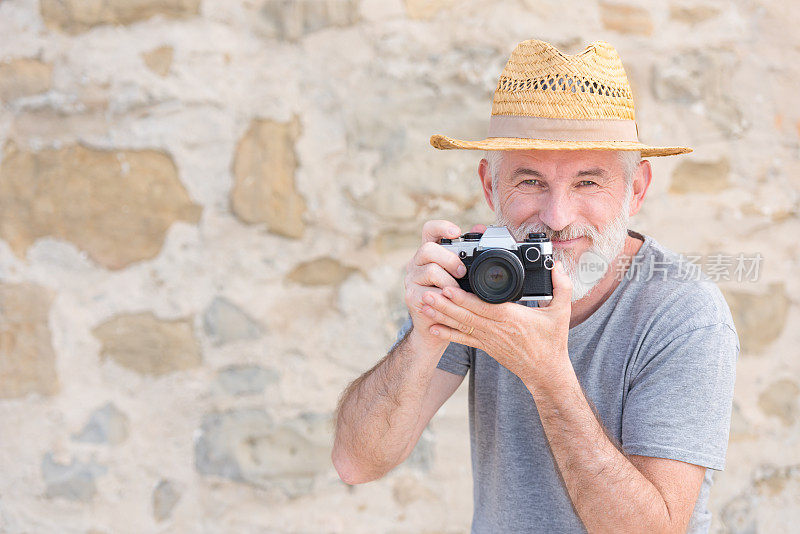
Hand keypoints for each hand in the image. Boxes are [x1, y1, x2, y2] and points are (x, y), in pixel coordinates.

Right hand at [404, 221, 487, 350]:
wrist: (438, 328)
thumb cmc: (453, 298)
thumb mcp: (463, 274)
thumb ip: (468, 253)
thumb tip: (480, 229)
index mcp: (429, 254)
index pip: (429, 230)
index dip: (441, 227)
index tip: (456, 232)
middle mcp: (416, 263)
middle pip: (428, 249)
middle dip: (450, 259)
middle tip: (463, 272)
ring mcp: (411, 280)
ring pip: (430, 270)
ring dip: (449, 281)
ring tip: (458, 291)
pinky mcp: (411, 296)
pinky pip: (429, 292)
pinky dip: (444, 297)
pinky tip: (450, 302)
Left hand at [419, 260, 572, 386]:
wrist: (545, 373)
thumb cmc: (553, 342)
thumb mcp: (562, 313)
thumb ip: (562, 287)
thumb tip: (558, 266)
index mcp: (512, 318)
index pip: (483, 306)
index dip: (464, 298)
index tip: (448, 288)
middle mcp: (497, 329)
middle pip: (466, 315)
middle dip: (444, 304)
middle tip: (426, 292)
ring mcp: (489, 339)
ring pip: (461, 325)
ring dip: (441, 315)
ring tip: (423, 305)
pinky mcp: (485, 347)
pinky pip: (463, 339)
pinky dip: (447, 334)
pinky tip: (431, 328)